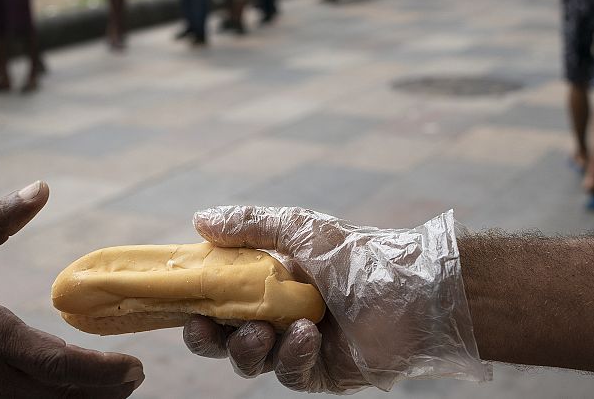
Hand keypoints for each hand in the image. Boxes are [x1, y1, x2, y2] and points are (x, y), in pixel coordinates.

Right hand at [181, 206, 487, 392]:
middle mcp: (278, 314)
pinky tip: (307, 337)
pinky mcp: (321, 372)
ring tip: (263, 331)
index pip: (219, 296)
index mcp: (269, 280)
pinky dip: (290, 356)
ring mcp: (298, 344)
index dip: (196, 301)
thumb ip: (249, 225)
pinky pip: (289, 374)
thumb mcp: (299, 229)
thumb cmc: (357, 253)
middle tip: (204, 327)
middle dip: (207, 337)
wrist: (413, 290)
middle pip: (224, 336)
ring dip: (246, 348)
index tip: (180, 301)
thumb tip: (199, 220)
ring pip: (250, 360)